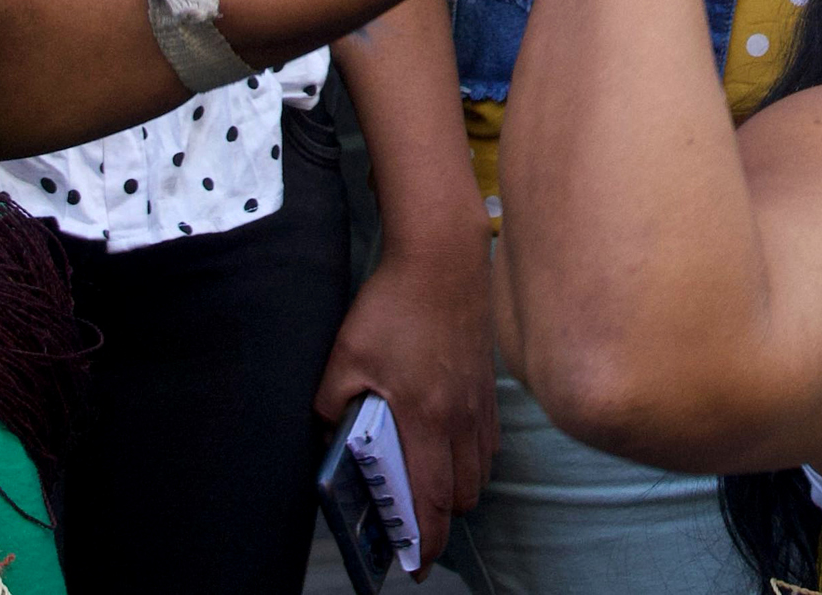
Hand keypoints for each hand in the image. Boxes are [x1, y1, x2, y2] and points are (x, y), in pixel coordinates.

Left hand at [314, 239, 499, 567]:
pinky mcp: (488, 383)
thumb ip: (332, 406)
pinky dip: (472, 457)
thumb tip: (332, 437)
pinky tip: (448, 445)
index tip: (416, 565)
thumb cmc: (394, 305)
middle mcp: (461, 417)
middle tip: (411, 522)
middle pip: (464, 495)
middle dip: (441, 518)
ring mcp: (480, 401)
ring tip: (427, 486)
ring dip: (457, 488)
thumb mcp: (343, 359)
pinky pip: (489, 440)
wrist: (443, 257)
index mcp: (425, 418)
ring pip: (481, 470)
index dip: (426, 541)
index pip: (431, 500)